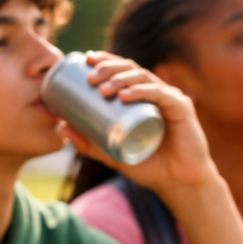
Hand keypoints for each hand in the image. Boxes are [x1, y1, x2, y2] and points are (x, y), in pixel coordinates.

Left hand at [59, 51, 218, 202]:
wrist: (177, 183)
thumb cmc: (148, 165)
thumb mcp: (112, 154)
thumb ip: (89, 143)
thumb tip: (61, 128)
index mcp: (142, 96)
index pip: (123, 70)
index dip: (106, 60)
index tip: (86, 60)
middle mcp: (156, 92)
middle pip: (131, 69)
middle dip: (109, 68)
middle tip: (90, 79)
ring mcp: (169, 98)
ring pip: (143, 78)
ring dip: (121, 79)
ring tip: (103, 89)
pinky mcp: (181, 108)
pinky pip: (160, 95)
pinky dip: (142, 92)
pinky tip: (126, 95)